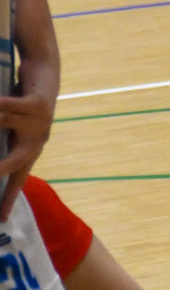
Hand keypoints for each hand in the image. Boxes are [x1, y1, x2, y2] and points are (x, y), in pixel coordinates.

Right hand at [0, 88, 53, 219]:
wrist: (45, 70)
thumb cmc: (23, 100)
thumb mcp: (9, 124)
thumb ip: (3, 140)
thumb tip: (0, 164)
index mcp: (32, 147)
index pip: (18, 178)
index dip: (9, 199)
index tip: (1, 219)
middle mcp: (38, 138)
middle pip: (17, 163)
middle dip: (1, 171)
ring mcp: (41, 122)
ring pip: (3, 125)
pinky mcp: (38, 104)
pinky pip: (8, 108)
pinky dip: (0, 106)